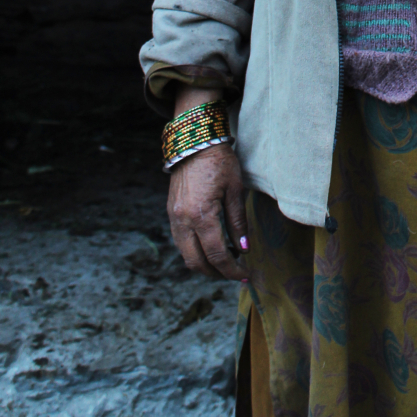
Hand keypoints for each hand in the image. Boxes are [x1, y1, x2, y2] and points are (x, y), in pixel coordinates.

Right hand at [167, 143, 247, 280]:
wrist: (195, 142)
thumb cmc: (219, 162)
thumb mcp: (235, 190)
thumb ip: (238, 222)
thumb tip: (243, 249)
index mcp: (201, 215)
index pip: (217, 255)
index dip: (231, 269)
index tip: (245, 274)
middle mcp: (183, 221)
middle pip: (197, 262)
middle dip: (217, 273)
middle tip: (235, 273)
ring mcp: (173, 218)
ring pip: (186, 255)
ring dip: (205, 264)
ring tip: (225, 261)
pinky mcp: (171, 213)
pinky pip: (181, 242)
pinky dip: (195, 251)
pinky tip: (211, 247)